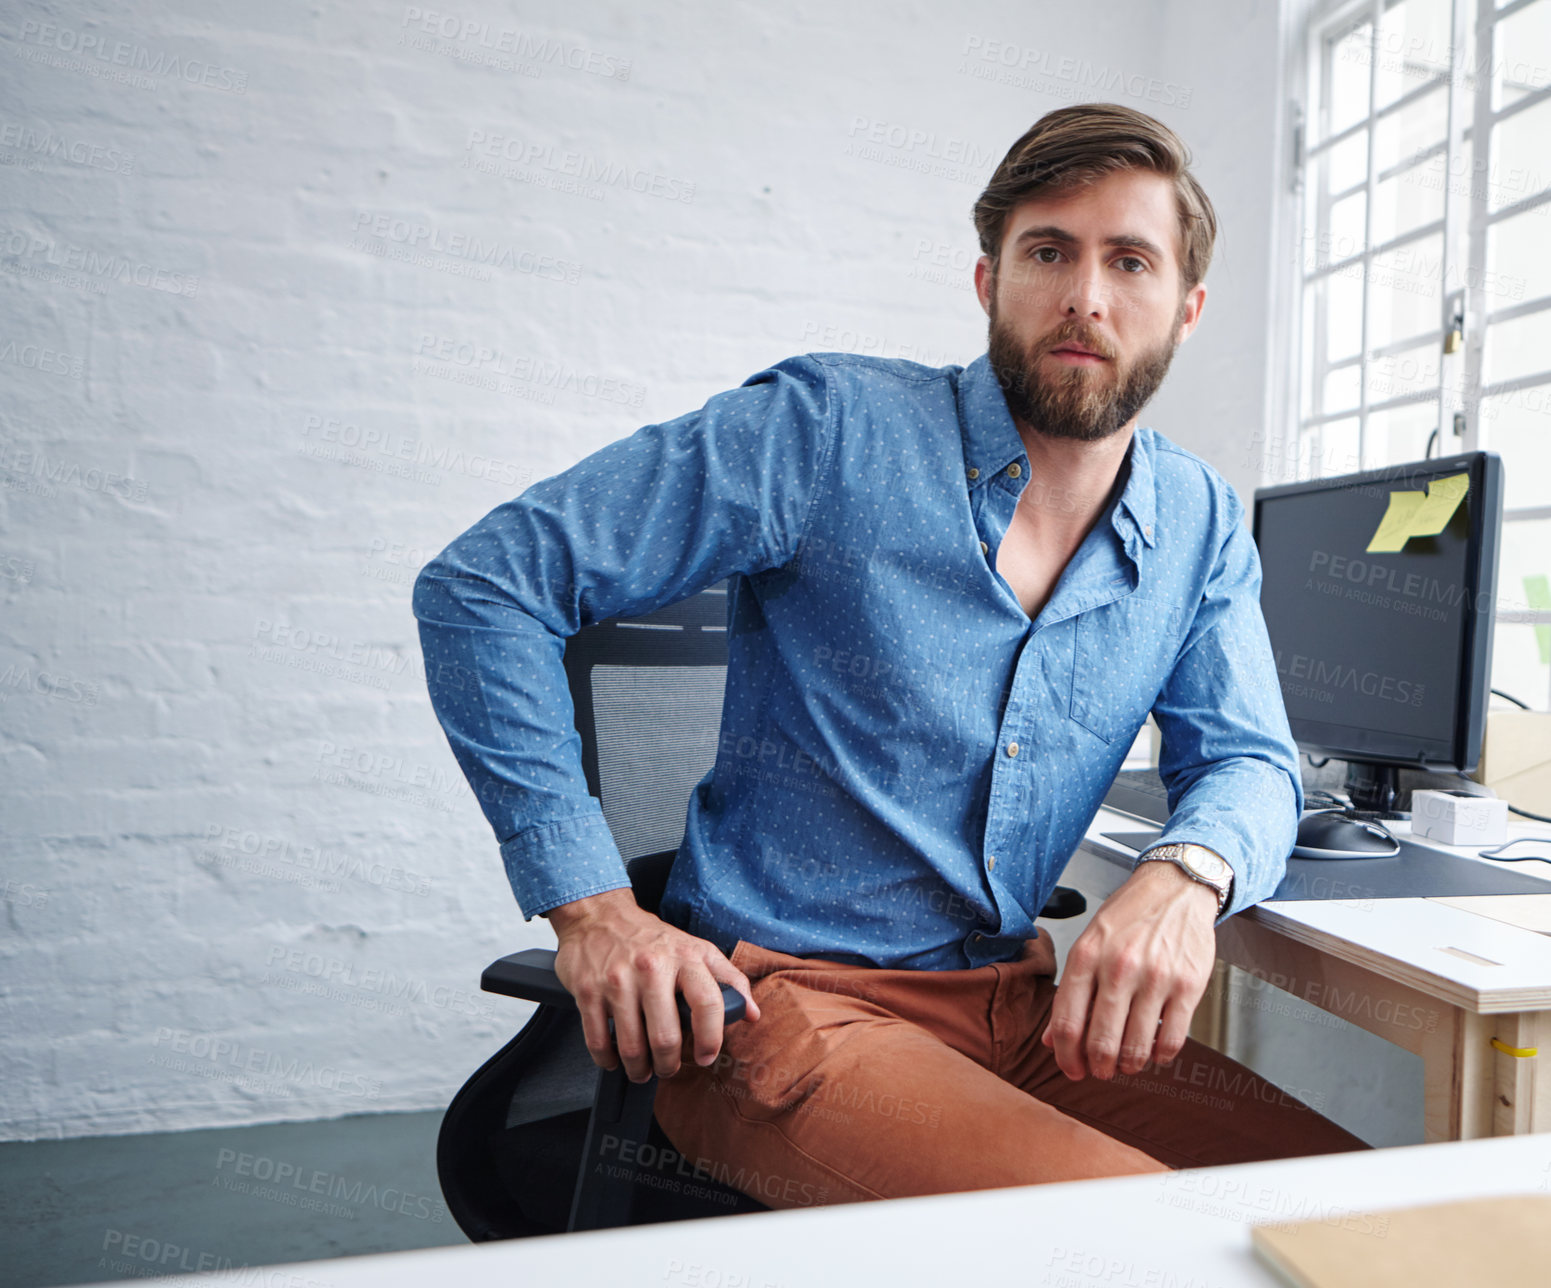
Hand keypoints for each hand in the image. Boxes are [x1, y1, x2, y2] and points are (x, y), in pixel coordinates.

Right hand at [548, 888, 760, 1082]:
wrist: (599, 916)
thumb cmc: (652, 938)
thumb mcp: (696, 949)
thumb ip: (728, 979)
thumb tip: (753, 1014)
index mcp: (684, 957)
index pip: (708, 1004)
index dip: (711, 1039)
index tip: (706, 1056)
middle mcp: (652, 968)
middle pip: (665, 1036)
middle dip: (669, 1064)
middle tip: (669, 1068)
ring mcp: (617, 980)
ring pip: (632, 1046)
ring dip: (639, 1068)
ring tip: (643, 1069)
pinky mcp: (589, 991)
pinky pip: (598, 1041)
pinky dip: (608, 1060)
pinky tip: (615, 1059)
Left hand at [1040, 861, 1217, 1080]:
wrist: (1177, 887)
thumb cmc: (1129, 915)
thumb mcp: (1089, 942)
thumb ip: (1071, 992)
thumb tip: (1051, 1038)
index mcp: (1086, 956)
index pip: (1067, 1022)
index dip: (1066, 1056)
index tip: (1071, 1069)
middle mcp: (1119, 967)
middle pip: (1101, 1041)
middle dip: (1098, 1067)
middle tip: (1101, 1070)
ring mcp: (1156, 978)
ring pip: (1136, 1046)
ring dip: (1128, 1065)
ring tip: (1127, 1063)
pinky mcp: (1188, 986)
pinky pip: (1172, 1039)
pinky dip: (1160, 1056)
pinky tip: (1155, 1051)